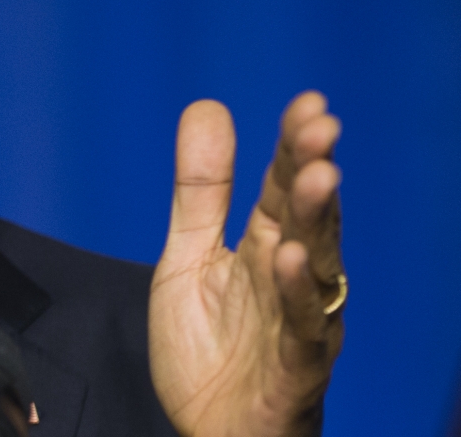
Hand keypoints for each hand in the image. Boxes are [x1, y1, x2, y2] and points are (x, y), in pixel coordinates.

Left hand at [148, 92, 344, 436]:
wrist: (207, 428)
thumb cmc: (208, 348)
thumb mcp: (188, 257)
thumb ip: (200, 192)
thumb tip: (207, 107)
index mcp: (265, 246)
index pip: (283, 186)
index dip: (294, 145)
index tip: (308, 103)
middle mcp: (290, 276)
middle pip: (306, 216)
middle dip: (312, 170)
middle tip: (321, 126)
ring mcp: (297, 320)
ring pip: (317, 265)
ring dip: (317, 221)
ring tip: (317, 176)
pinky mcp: (294, 367)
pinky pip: (301, 328)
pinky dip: (297, 294)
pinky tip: (290, 258)